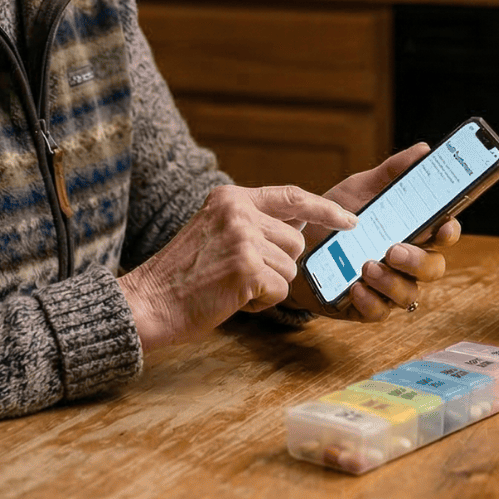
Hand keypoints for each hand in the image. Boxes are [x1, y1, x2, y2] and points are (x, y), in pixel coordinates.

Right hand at [119, 184, 355, 349]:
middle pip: (295, 241)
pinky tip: (233, 299)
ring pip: (290, 268)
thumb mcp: (217, 231)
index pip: (291, 196)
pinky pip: (280, 290)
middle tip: (242, 276)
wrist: (150, 301)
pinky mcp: (247, 268)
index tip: (348, 220)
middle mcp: (238, 211)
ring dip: (268, 285)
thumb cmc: (183, 275)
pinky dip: (261, 302)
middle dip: (279, 265)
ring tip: (231, 286)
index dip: (324, 209)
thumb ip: (255, 223)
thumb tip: (302, 222)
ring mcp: (243, 238)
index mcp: (230, 197)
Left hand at [284, 143, 462, 321]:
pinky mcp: (365, 306)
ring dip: (391, 282)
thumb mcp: (360, 188)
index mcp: (412, 232)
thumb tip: (422, 150)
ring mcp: (388, 287)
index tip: (443, 226)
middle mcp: (406, 263)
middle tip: (393, 249)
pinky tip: (355, 287)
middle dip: (418, 261)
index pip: (443, 235)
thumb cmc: (335, 218)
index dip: (449, 232)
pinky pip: (379, 312)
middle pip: (433, 269)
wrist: (296, 244)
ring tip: (367, 266)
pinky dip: (370, 301)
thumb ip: (391, 172)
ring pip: (409, 294)